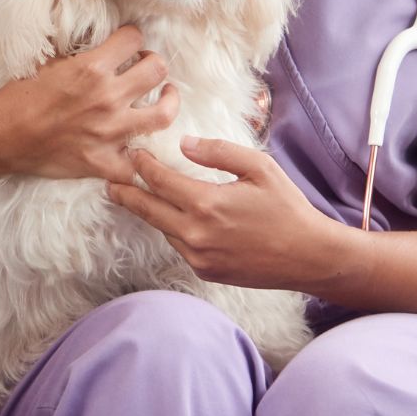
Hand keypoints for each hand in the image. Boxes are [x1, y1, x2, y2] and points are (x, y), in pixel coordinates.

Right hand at [0, 25, 179, 183]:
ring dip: (168, 102)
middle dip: (155, 63)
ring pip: (163, 114)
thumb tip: (103, 41)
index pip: (134, 38)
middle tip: (146, 67)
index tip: (128, 43)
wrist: (0, 136)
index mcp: (92, 68)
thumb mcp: (51, 61)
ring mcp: (109, 132)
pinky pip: (138, 164)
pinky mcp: (104, 163)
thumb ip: (82, 52)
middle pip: (157, 69)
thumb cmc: (19, 96)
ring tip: (164, 97)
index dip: (132, 37)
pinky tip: (140, 146)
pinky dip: (141, 157)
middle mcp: (107, 98)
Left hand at [107, 138, 332, 290]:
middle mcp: (196, 234)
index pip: (161, 181)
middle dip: (126, 194)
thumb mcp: (259, 167)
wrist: (308, 256)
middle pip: (149, 210)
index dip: (142, 166)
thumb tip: (185, 144)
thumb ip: (219, 152)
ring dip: (149, 212)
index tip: (132, 154)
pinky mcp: (206, 271)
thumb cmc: (287, 207)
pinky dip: (171, 229)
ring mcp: (199, 257)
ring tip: (135, 196)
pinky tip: (170, 217)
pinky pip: (179, 245)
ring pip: (163, 229)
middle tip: (108, 182)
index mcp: (207, 204)